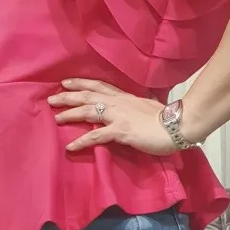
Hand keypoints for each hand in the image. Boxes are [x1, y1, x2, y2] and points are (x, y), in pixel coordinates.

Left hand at [47, 78, 176, 155]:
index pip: (99, 86)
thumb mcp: (147, 107)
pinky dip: (82, 141)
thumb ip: (136, 106)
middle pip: (88, 95)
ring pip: (88, 111)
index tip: (66, 82)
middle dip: (68, 96)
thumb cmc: (166, 118)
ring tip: (56, 118)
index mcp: (125, 96)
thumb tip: (133, 109)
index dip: (81, 83)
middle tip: (51, 98)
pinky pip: (97, 136)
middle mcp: (118, 102)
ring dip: (70, 114)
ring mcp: (118, 116)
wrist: (177, 125)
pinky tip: (70, 146)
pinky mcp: (121, 131)